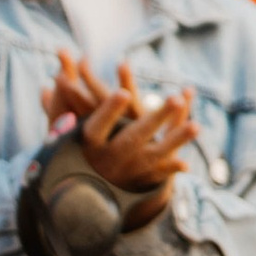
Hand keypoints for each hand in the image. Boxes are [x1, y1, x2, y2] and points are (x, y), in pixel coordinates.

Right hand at [46, 52, 190, 231]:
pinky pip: (160, 171)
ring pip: (155, 154)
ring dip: (176, 139)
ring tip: (196, 125)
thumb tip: (59, 61)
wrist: (82, 194)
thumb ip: (65, 93)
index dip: (109, 111)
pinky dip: (173, 166)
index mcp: (90, 141)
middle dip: (156, 119)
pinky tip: (186, 164)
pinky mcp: (142, 177)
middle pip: (134, 137)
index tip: (124, 93)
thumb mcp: (65, 123)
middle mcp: (110, 155)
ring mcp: (128, 168)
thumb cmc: (75, 144)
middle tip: (175, 99)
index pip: (99, 125)